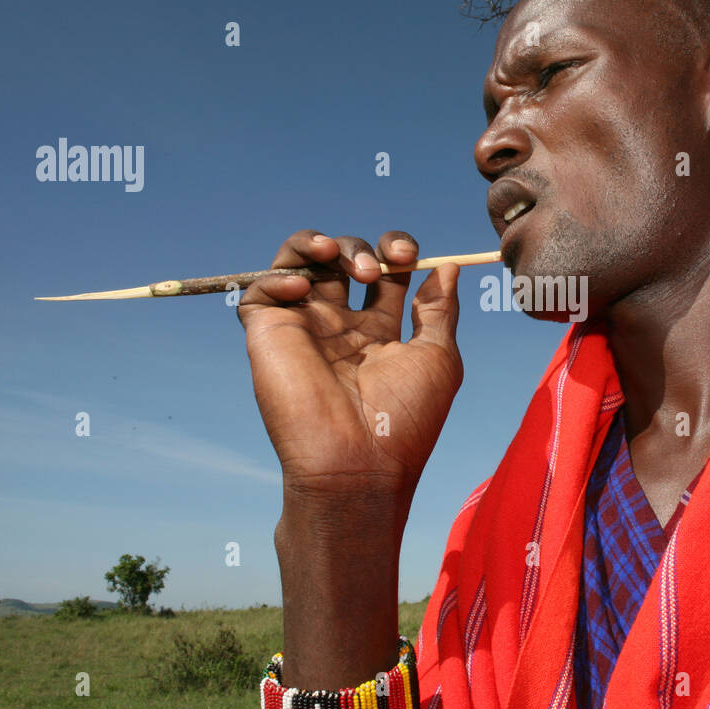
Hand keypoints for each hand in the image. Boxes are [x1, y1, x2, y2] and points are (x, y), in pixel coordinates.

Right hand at [237, 229, 462, 532]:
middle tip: (373, 269)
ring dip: (316, 244)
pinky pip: (259, 289)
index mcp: (381, 333)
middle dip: (361, 248)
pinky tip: (303, 290)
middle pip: (343, 260)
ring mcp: (304, 329)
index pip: (386, 273)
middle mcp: (341, 328)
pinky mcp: (269, 335)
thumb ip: (439, 310)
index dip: (397, 251)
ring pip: (298, 262)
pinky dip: (279, 275)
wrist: (357, 464)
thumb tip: (450, 268)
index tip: (410, 257)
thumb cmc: (404, 419)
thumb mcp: (437, 358)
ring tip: (335, 258)